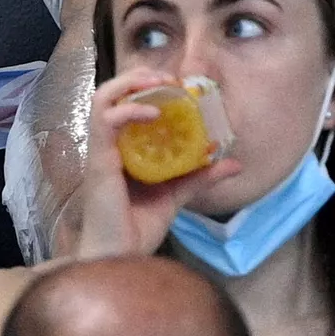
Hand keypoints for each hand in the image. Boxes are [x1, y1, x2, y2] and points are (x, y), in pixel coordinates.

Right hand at [60, 69, 241, 258]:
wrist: (121, 258)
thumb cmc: (138, 230)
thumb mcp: (177, 195)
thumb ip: (200, 176)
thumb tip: (235, 163)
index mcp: (123, 149)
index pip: (127, 103)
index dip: (150, 87)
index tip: (180, 86)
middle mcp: (109, 146)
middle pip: (111, 93)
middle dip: (140, 77)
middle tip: (170, 78)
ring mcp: (102, 151)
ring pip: (102, 99)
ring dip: (132, 84)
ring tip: (160, 84)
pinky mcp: (99, 161)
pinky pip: (106, 121)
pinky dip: (130, 109)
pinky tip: (154, 112)